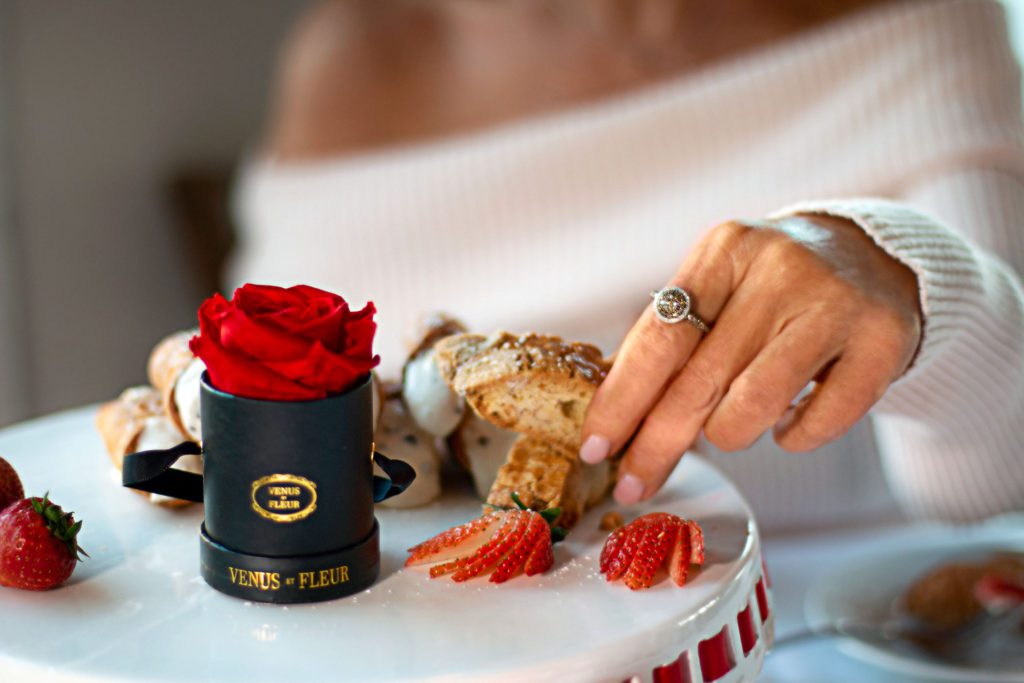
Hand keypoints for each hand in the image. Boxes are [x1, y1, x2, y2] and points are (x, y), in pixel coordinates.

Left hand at [579, 215, 921, 504]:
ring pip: (753, 406)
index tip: (595, 447)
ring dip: (727, 434)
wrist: (874, 259)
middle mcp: (781, 269)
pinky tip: (785, 420)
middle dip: (656, 445)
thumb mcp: (717, 286)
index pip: (660, 336)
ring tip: (729, 425)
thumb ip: (669, 338)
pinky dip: (790, 438)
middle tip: (632, 484)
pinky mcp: (883, 343)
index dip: (622, 399)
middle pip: (699, 380)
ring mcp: (836, 304)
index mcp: (727, 249)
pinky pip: (817, 425)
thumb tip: (608, 415)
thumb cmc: (771, 287)